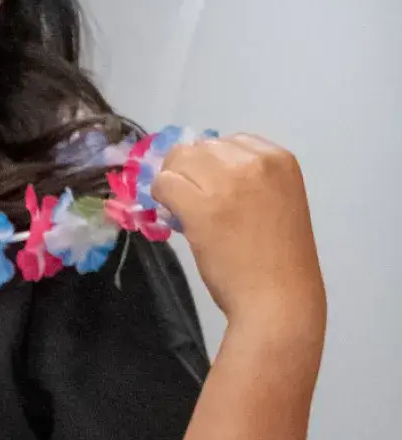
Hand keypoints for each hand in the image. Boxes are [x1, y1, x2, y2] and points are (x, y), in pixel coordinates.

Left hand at [152, 133, 323, 337]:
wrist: (279, 297)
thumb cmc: (276, 259)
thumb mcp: (274, 203)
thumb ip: (244, 183)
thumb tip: (193, 175)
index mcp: (280, 159)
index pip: (229, 141)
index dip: (210, 163)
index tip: (208, 187)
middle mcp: (256, 162)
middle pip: (200, 148)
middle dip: (188, 171)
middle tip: (188, 200)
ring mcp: (229, 181)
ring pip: (178, 162)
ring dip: (172, 183)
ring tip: (182, 210)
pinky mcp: (202, 205)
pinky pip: (163, 184)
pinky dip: (160, 198)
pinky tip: (172, 217)